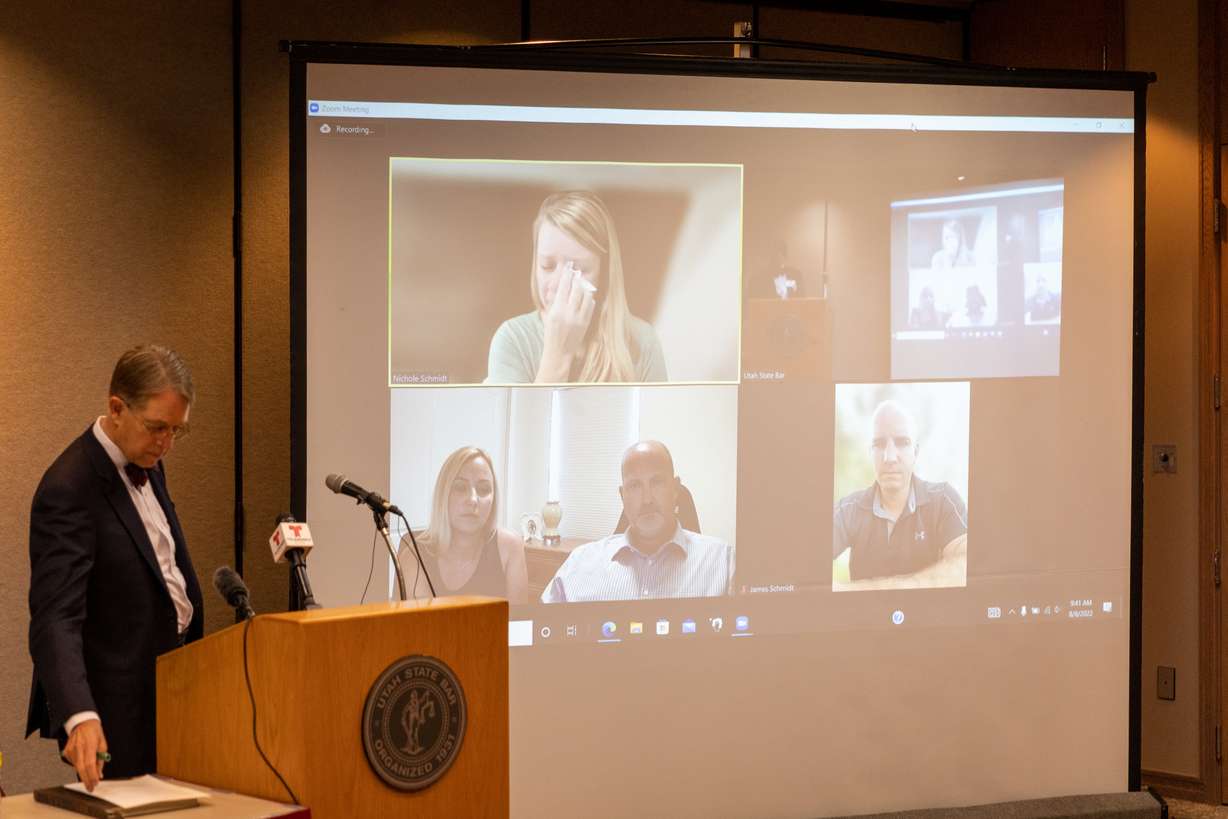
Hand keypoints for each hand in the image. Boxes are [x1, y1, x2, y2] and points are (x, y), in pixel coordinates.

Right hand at [63, 719, 106, 790]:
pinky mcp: (66, 752)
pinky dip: (79, 767)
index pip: (90, 764)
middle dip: (86, 780)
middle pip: (81, 768)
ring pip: (77, 767)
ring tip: (90, 775)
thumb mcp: (102, 744)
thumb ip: (101, 760)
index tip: (95, 783)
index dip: (92, 776)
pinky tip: (83, 763)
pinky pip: (73, 764)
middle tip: (90, 788)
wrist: (82, 723)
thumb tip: (99, 774)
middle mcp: (78, 748)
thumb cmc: (94, 733)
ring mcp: (70, 750)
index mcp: (89, 745)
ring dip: (83, 773)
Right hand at [537, 265, 595, 381]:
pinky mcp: (586, 323)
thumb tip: (559, 286)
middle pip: (576, 289)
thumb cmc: (550, 333)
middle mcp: (569, 314)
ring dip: (584, 288)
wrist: (559, 352)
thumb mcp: (548, 316)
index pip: (563, 287)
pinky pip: (590, 306)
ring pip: (586, 296)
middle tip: (577, 271)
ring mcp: (579, 318)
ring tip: (582, 284)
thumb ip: (553, 301)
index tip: (569, 266)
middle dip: (577, 278)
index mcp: (557, 311)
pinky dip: (588, 299)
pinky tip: (586, 297)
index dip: (566, 275)